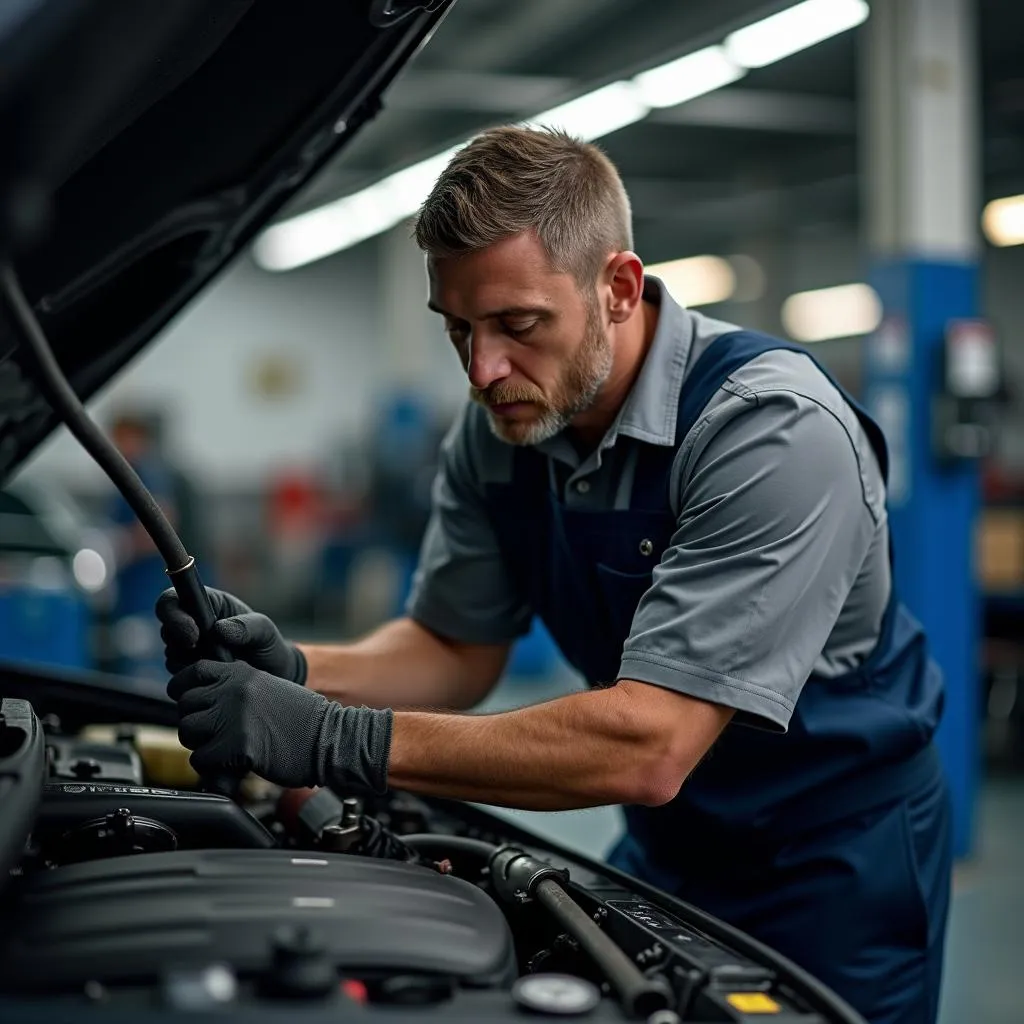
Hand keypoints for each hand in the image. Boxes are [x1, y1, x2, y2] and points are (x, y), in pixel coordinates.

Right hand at [156, 587, 306, 683]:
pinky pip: (179, 676)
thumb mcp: (265, 632)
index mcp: (207, 603)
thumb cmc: (268, 645)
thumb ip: (247, 627)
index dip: (174, 615)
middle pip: (166, 630)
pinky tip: (218, 677)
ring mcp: (188, 648)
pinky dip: (195, 678)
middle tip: (208, 656)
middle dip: (182, 645)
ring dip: (191, 663)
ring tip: (222, 665)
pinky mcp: (188, 671)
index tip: (193, 635)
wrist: (272, 675)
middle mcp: (192, 623)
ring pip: (171, 655)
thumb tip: (219, 629)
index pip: (172, 600)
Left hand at [169, 660, 391, 792]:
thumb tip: (202, 701)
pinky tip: (233, 763)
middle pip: (185, 704)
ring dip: (201, 744)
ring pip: (188, 731)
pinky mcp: (237, 746)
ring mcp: (235, 716)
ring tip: (225, 749)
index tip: (193, 704)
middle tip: (215, 734)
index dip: (186, 689)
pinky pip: (201, 759)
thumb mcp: (269, 688)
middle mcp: (235, 690)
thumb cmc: (304, 720)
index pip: (193, 672)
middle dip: (195, 722)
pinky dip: (212, 767)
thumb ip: (236, 688)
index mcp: (243, 673)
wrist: (330, 739)